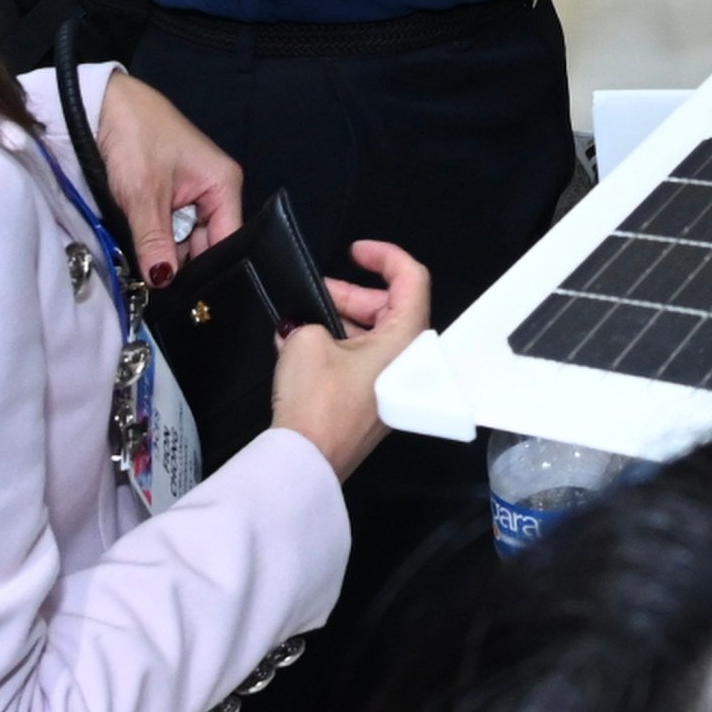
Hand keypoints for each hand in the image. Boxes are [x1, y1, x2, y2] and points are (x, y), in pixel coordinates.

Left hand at [91, 74, 239, 286]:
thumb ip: (155, 242)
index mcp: (223, 185)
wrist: (100, 103)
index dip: (208, 269)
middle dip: (179, 260)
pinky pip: (168, 225)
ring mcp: (190, 191)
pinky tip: (139, 241)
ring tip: (141, 259)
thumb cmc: (134, 138)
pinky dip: (152, 235)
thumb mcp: (143, 196)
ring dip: (162, 248)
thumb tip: (163, 283)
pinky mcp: (168, 192)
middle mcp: (214, 190)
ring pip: (183, 236)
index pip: (227, 240)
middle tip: (153, 279)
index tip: (184, 295)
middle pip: (206, 242)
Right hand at [268, 240, 434, 481]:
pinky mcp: (374, 403)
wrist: (306, 460)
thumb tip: (300, 327)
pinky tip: (299, 345)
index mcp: (407, 338)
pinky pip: (361, 361)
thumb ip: (309, 320)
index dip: (385, 256)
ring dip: (339, 321)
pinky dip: (336, 347)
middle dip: (350, 293)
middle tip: (314, 289)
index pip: (412, 279)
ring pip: (373, 335)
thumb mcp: (306, 341)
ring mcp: (392, 385)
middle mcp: (408, 361)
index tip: (355, 251)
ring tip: (298, 318)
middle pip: (389, 308)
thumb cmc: (317, 399)